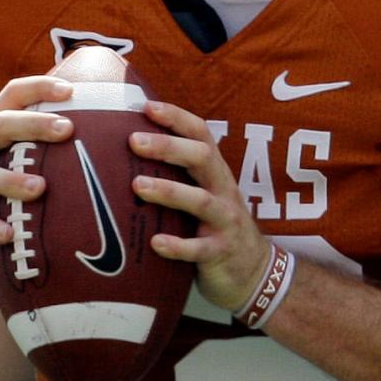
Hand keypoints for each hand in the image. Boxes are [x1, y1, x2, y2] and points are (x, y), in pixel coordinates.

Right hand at [0, 76, 73, 245]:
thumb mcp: (3, 143)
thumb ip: (33, 133)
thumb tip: (94, 124)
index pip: (14, 93)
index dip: (40, 87)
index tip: (71, 90)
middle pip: (2, 124)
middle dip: (34, 125)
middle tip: (67, 130)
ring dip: (12, 180)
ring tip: (40, 188)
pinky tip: (9, 234)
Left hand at [129, 101, 270, 312]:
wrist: (254, 273)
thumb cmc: (216, 228)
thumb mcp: (204, 195)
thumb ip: (179, 177)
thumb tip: (125, 156)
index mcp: (216, 173)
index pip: (201, 135)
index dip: (177, 118)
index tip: (147, 107)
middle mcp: (223, 191)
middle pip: (202, 159)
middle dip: (169, 147)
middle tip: (134, 141)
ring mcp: (225, 222)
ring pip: (201, 201)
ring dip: (169, 191)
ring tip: (138, 186)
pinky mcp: (221, 253)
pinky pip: (200, 249)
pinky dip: (178, 246)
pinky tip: (156, 243)